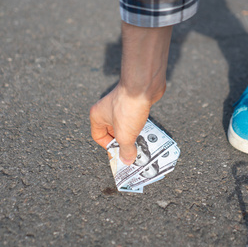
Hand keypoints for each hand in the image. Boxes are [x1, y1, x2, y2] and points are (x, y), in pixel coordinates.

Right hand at [90, 22, 171, 163]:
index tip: (120, 154)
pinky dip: (142, 126)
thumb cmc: (128, 107)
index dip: (109, 147)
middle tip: (133, 153)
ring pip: (126, 125)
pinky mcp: (134, 102)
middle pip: (113, 132)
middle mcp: (107, 109)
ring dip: (134, 135)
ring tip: (143, 145)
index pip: (98, 137)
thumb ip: (126, 150)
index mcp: (98, 116)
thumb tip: (127, 160)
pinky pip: (136, 119)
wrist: (143, 85)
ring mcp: (121, 105)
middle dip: (124, 142)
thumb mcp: (125, 135)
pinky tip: (149, 134)